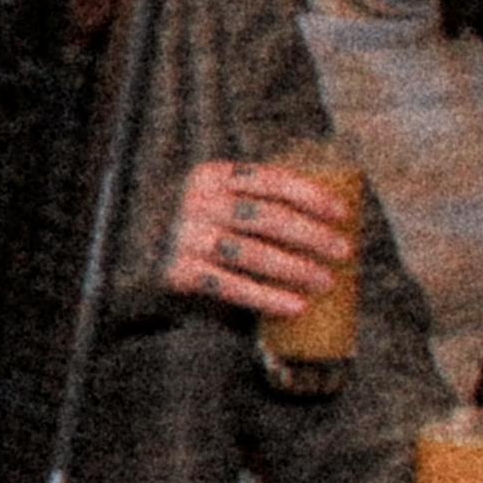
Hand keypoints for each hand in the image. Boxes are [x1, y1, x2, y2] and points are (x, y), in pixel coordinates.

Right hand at [168, 158, 351, 315]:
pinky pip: (230, 286)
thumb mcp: (219, 200)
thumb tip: (327, 223)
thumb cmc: (199, 226)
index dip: (311, 195)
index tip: (342, 213)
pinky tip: (295, 306)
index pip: (270, 179)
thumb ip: (254, 201)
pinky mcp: (180, 272)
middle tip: (342, 251)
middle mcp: (197, 202)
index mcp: (212, 176)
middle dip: (311, 234)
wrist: (139, 252)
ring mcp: (187, 238)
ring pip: (251, 252)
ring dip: (295, 267)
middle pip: (265, 216)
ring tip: (324, 280)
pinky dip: (267, 297)